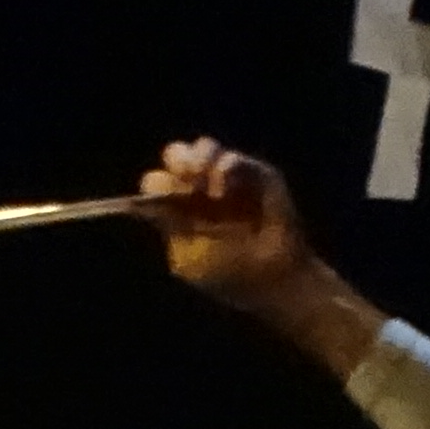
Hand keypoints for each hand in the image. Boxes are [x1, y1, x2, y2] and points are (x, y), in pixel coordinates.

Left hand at [144, 137, 314, 312]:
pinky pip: (233, 160)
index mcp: (181, 206)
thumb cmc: (230, 275)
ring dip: (199, 159)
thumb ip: (172, 231)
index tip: (165, 198)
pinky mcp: (256, 174)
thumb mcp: (190, 260)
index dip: (159, 184)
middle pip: (178, 154)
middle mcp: (203, 187)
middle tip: (187, 177)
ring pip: (205, 147)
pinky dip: (224, 170)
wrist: (275, 281)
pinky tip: (222, 192)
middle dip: (178, 161)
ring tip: (202, 183)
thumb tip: (154, 205)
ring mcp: (230, 177)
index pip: (158, 181)